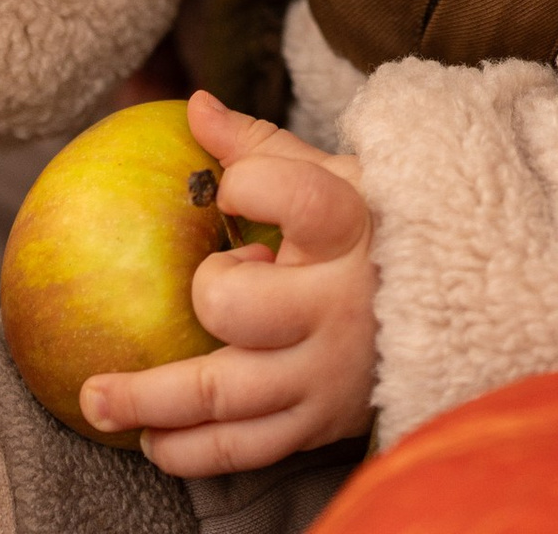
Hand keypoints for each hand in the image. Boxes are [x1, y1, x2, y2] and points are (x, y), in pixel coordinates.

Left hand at [79, 91, 374, 475]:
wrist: (460, 316)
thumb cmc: (373, 234)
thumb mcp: (334, 180)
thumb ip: (260, 145)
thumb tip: (194, 105)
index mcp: (348, 228)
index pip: (294, 197)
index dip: (247, 184)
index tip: (227, 186)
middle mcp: (336, 305)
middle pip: (239, 306)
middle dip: (197, 298)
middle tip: (148, 301)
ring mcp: (326, 372)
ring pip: (226, 396)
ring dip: (151, 402)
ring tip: (98, 399)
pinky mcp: (320, 422)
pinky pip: (245, 449)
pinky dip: (190, 451)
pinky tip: (151, 441)